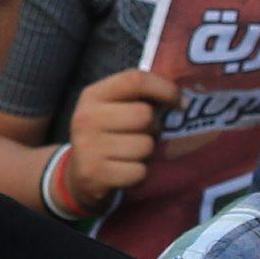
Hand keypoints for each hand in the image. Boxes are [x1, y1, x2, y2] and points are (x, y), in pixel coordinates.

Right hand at [50, 66, 178, 220]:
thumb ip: (139, 98)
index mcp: (93, 95)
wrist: (77, 177)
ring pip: (145, 146)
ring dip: (146, 153)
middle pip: (144, 115)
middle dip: (154, 128)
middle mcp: (86, 118)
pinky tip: (125, 171)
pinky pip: (139, 172)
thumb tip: (182, 101)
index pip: (134, 80)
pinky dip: (139, 174)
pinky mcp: (94, 174)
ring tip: (132, 154)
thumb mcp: (113, 109)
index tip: (178, 101)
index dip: (163, 88)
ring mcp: (88, 147)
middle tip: (144, 135)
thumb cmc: (107, 137)